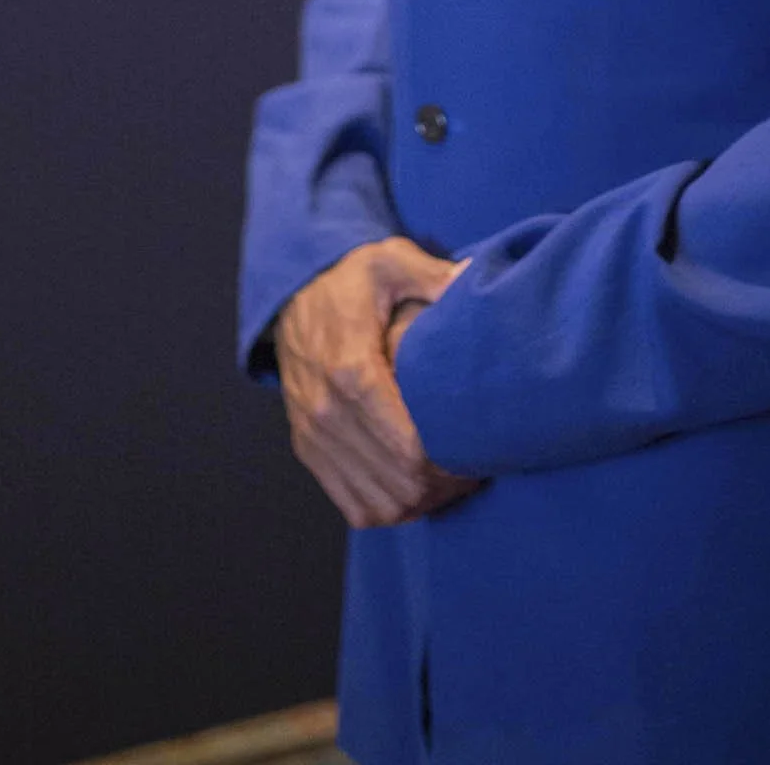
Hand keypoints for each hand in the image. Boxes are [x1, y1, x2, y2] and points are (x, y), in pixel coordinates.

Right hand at [274, 236, 477, 528]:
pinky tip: (414, 488)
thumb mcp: (390, 261)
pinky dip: (387, 508)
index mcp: (352, 370)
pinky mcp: (307, 446)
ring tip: (451, 482)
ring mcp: (314, 434)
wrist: (290, 292)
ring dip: (421, 502)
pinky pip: (351, 505)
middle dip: (445, 485)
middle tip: (475, 468)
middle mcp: (327, 411)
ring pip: (378, 503)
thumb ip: (433, 276)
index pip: (409, 446)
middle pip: (400, 482)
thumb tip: (472, 279)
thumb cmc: (349, 278)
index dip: (451, 459)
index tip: (480, 448)